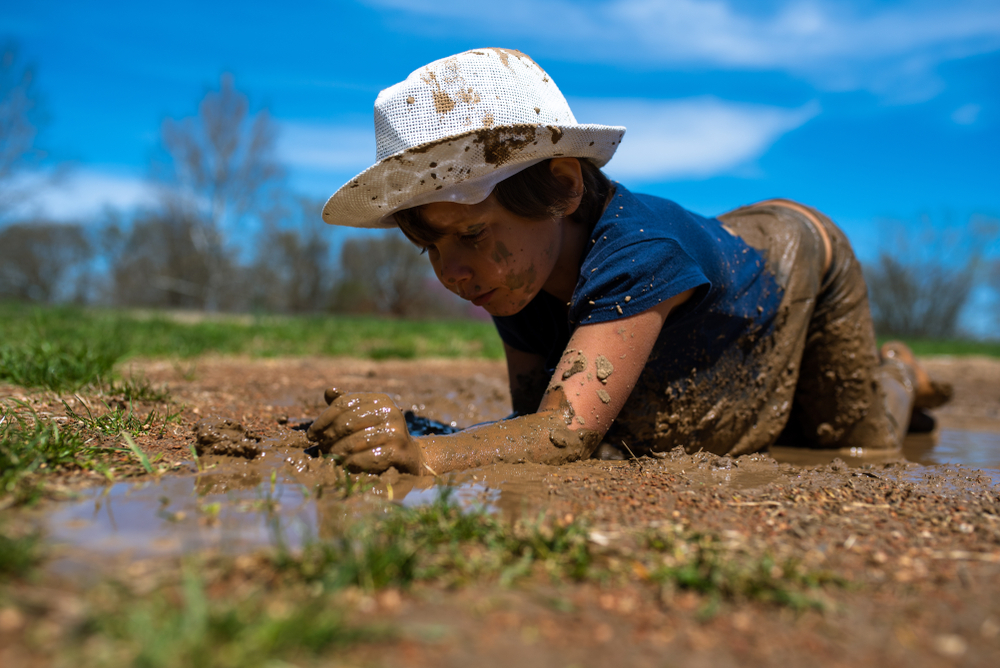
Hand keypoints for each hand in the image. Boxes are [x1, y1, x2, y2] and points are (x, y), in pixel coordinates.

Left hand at [306, 388, 426, 473]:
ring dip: (337, 452)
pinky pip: (365, 458)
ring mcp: (395, 431)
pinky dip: (351, 463)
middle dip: (329, 436)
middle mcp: (389, 412)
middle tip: (320, 447)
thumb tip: (329, 392)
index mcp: (380, 399)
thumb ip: (348, 406)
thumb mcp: (366, 416)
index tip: (311, 434)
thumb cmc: (381, 435)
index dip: (323, 419)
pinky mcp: (398, 451)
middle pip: (347, 422)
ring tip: (330, 457)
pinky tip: (345, 465)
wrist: (410, 456)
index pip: (343, 404)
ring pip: (354, 442)